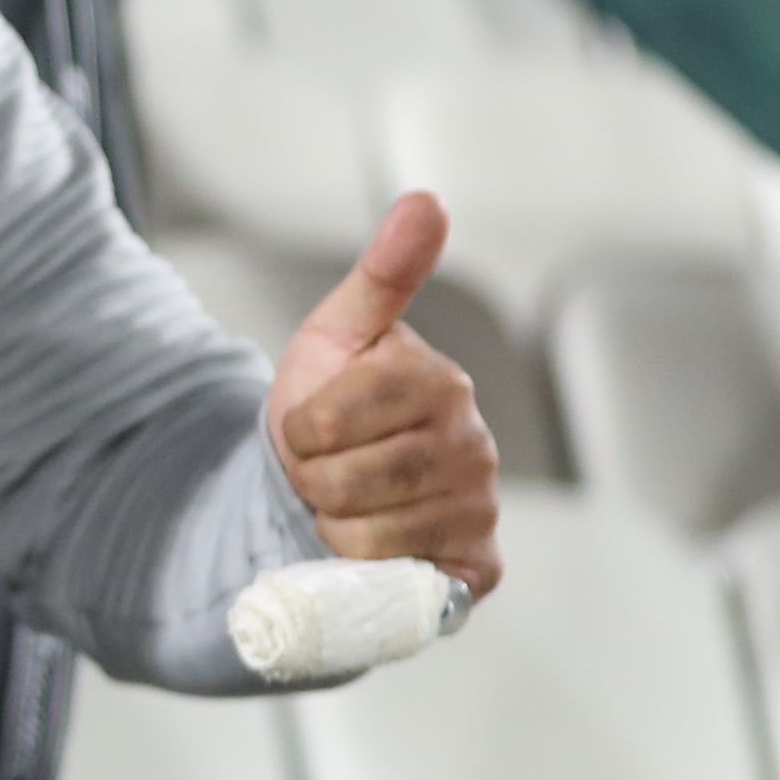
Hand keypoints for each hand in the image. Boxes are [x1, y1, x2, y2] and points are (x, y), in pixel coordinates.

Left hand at [271, 194, 501, 596]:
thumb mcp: (338, 333)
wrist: (336, 484)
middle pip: (348, 481)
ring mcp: (480, 507)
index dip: (299, 430)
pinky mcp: (476, 566)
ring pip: (368, 535)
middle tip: (323, 469)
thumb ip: (381, 273)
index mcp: (440, 380)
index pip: (328, 421)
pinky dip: (366, 567)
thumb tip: (427, 201)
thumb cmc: (335, 404)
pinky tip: (375, 542)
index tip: (309, 425)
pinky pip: (400, 578)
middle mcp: (474, 442)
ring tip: (345, 502)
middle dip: (312, 480)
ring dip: (332, 524)